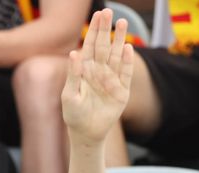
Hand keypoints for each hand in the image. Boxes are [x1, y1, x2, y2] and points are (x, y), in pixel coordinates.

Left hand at [62, 10, 134, 145]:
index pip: (91, 46)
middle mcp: (100, 71)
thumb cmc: (74, 115)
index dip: (94, 30)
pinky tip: (128, 48)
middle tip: (109, 12)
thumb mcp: (70, 96)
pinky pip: (125, 73)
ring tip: (122, 23)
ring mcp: (112, 80)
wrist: (86, 134)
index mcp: (86, 70)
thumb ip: (73, 75)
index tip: (98, 14)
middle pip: (104, 46)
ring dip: (120, 40)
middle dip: (106, 29)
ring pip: (117, 56)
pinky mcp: (122, 91)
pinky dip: (127, 62)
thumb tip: (75, 53)